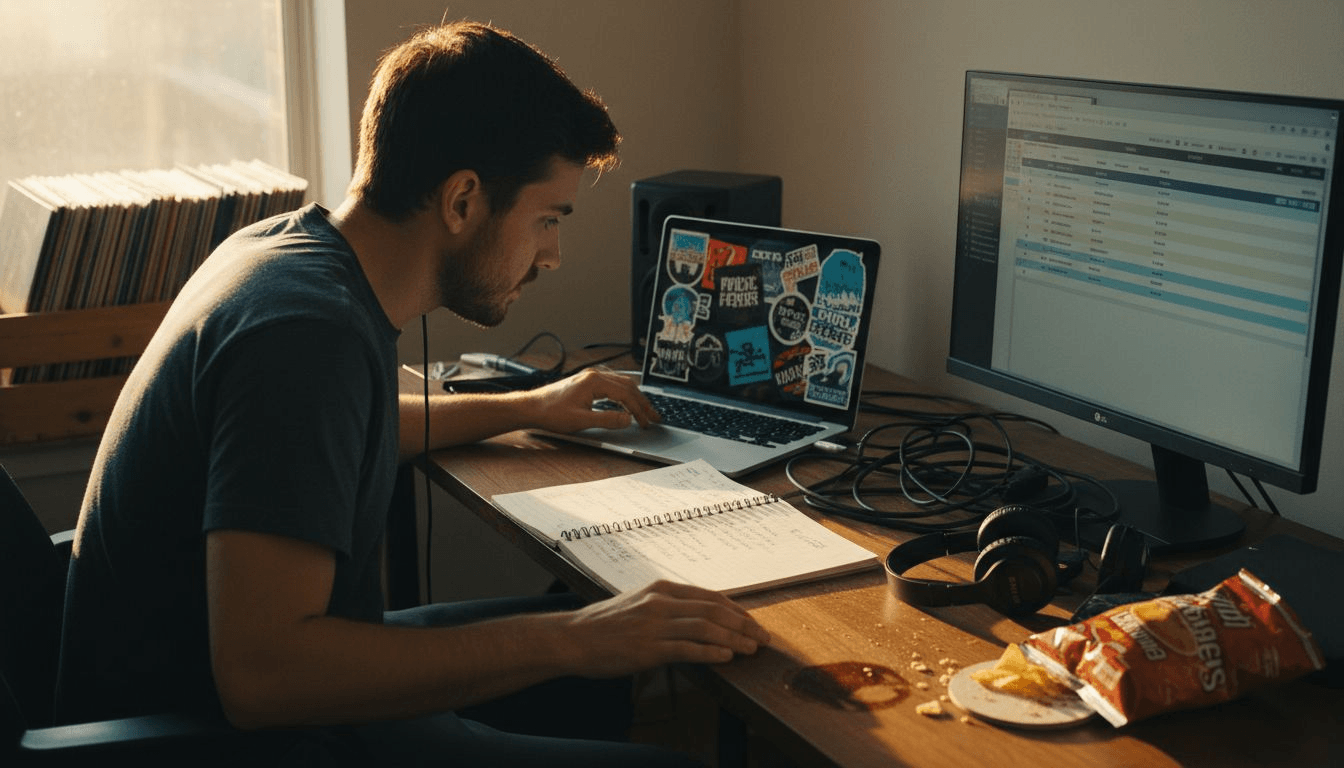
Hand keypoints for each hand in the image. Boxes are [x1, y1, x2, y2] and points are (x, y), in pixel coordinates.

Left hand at [525, 367, 660, 432]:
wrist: (532, 407)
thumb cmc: (552, 413)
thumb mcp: (581, 420)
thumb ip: (607, 419)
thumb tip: (628, 419)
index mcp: (595, 381)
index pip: (626, 394)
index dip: (639, 410)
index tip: (647, 422)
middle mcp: (595, 375)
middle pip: (627, 386)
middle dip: (643, 403)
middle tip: (655, 417)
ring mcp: (591, 377)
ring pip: (621, 383)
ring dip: (635, 397)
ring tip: (645, 411)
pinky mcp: (586, 382)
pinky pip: (613, 384)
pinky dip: (624, 394)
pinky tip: (626, 403)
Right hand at [559, 580, 770, 677]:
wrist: (572, 637)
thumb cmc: (604, 624)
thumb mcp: (638, 604)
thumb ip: (666, 607)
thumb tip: (695, 617)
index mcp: (660, 589)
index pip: (709, 596)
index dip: (736, 609)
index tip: (752, 621)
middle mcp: (661, 603)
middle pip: (714, 611)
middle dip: (744, 624)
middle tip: (763, 637)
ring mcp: (654, 625)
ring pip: (705, 628)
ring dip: (734, 639)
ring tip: (752, 649)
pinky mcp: (647, 648)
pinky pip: (687, 649)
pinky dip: (710, 653)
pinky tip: (726, 658)